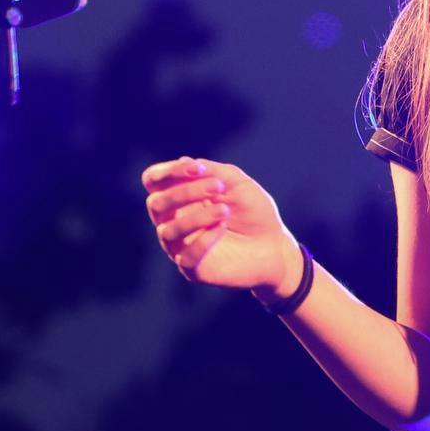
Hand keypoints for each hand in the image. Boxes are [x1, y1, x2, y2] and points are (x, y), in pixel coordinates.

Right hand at [140, 157, 299, 295]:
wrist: (275, 245)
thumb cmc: (253, 211)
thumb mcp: (237, 183)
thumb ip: (212, 171)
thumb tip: (183, 160)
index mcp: (179, 198)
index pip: (153, 180)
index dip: (169, 172)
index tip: (199, 169)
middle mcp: (173, 221)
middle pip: (156, 204)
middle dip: (185, 192)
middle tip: (218, 187)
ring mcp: (180, 247)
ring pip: (168, 232)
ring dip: (197, 217)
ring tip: (225, 211)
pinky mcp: (193, 270)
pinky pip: (185, 258)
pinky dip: (202, 241)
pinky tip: (222, 228)